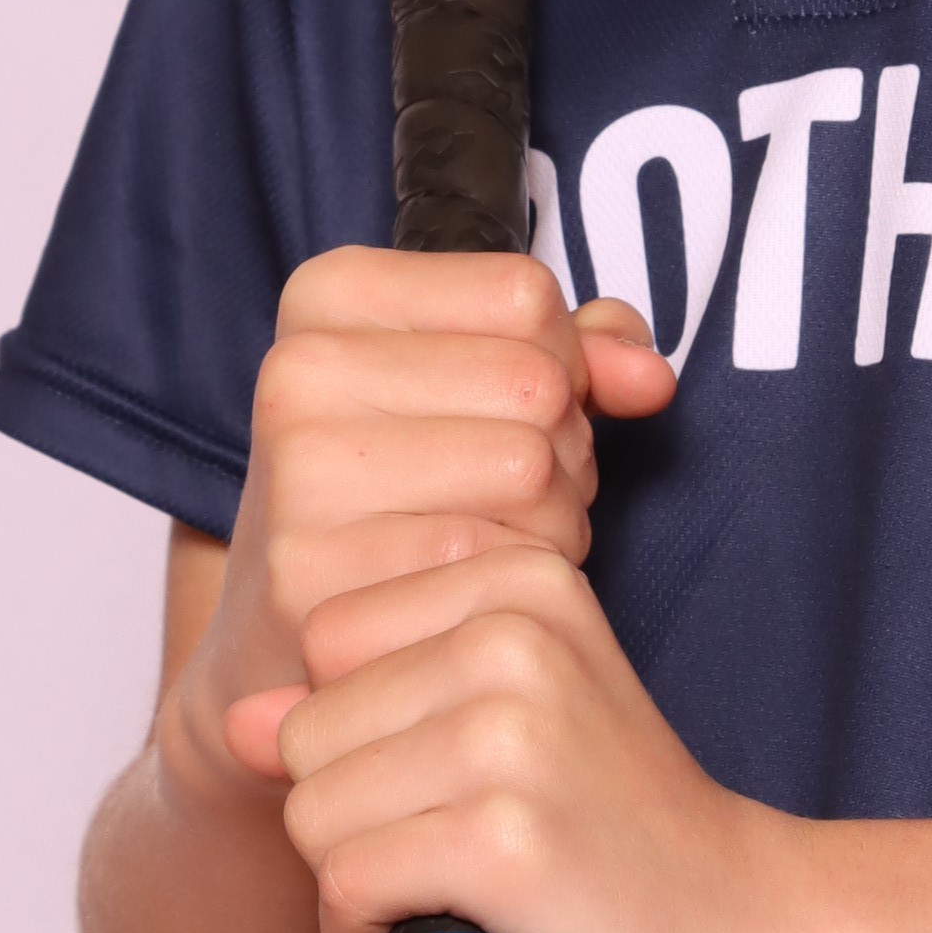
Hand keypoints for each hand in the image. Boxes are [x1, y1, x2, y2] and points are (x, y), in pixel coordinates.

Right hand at [166, 244, 672, 816]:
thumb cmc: (396, 494)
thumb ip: (572, 353)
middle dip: (562, 444)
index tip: (503, 408)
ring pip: (530, 468)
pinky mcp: (319, 577)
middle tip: (508, 491)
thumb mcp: (467, 388)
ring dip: (551, 516)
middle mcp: (298, 372)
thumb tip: (650, 379)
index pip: (525, 294)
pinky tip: (467, 590)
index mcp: (328, 297)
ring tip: (492, 536)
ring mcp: (300, 475)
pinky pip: (494, 560)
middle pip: (535, 381)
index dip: (558, 359)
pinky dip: (512, 581)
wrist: (281, 638)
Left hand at [228, 531, 806, 932]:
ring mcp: (513, 731)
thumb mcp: (496, 728)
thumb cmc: (608, 830)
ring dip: (355, 881)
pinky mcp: (504, 836)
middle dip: (349, 811)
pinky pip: (346, 884)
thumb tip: (234, 718)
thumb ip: (370, 701)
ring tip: (447, 892)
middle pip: (306, 727)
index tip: (447, 771)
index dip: (357, 729)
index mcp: (518, 576)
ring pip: (313, 810)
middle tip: (447, 848)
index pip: (324, 634)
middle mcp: (516, 633)